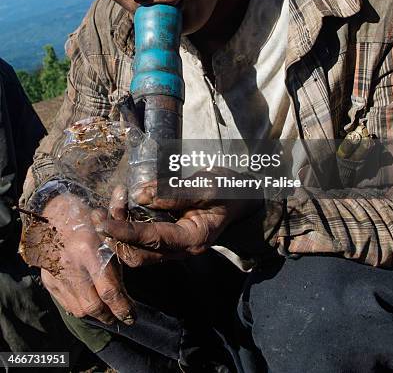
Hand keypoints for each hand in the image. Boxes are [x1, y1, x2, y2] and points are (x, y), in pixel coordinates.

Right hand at [21, 192, 135, 324]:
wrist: (54, 213)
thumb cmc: (87, 218)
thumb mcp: (110, 229)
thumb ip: (123, 249)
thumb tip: (140, 266)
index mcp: (89, 250)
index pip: (108, 290)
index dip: (122, 307)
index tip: (132, 316)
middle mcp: (71, 266)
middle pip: (93, 306)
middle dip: (110, 316)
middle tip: (122, 317)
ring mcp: (57, 274)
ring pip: (79, 309)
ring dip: (96, 315)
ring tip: (108, 312)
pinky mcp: (49, 280)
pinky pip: (66, 303)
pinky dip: (80, 308)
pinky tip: (91, 304)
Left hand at [92, 169, 262, 266]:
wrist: (241, 198)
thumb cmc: (228, 190)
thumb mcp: (207, 185)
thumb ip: (174, 192)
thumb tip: (140, 196)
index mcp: (192, 239)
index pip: (152, 240)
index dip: (125, 231)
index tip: (103, 222)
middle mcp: (180, 250)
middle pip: (138, 255)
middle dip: (116, 236)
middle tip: (102, 210)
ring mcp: (173, 248)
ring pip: (136, 252)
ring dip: (118, 233)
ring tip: (110, 205)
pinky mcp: (167, 240)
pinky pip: (140, 243)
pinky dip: (126, 229)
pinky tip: (120, 208)